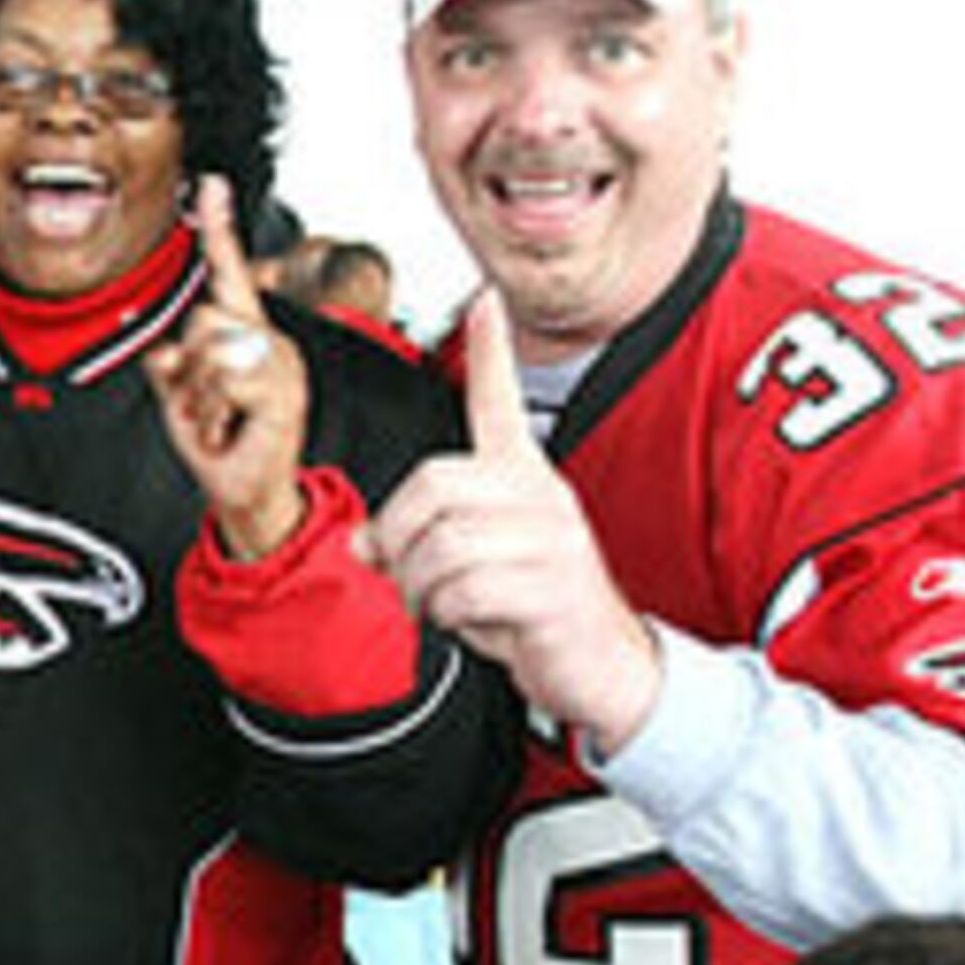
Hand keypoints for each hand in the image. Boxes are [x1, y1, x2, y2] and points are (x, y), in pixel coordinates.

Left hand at [146, 173, 315, 559]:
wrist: (248, 495)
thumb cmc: (224, 448)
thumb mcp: (183, 401)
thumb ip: (171, 367)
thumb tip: (161, 352)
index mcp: (245, 335)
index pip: (231, 272)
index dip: (220, 228)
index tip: (211, 187)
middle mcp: (269, 342)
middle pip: (206, 316)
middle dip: (189, 366)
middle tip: (202, 406)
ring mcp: (280, 366)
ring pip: (213, 347)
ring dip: (199, 395)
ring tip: (216, 421)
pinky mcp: (283, 392)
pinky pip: (226, 377)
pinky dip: (211, 410)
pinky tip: (225, 429)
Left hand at [353, 289, 664, 753]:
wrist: (600, 666)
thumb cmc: (535, 612)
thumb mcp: (475, 565)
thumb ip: (421, 541)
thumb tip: (363, 540)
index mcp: (523, 479)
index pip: (502, 403)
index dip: (492, 351)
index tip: (485, 298)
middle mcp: (540, 496)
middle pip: (433, 484)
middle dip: (398, 538)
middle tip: (405, 576)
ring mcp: (550, 539)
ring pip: (442, 545)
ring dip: (421, 589)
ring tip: (440, 608)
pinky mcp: (551, 586)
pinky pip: (467, 589)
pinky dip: (450, 616)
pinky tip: (473, 624)